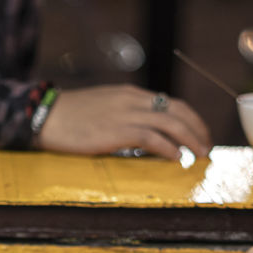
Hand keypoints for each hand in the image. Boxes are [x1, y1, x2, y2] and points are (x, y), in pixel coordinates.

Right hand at [35, 85, 211, 159]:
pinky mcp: (116, 131)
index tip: (199, 135)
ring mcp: (125, 114)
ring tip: (199, 155)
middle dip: (198, 129)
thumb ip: (125, 116)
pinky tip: (176, 158)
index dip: (191, 119)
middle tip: (206, 147)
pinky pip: (151, 137)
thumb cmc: (70, 117)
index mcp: (130, 94)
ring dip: (190, 139)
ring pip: (170, 122)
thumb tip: (146, 134)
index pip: (171, 102)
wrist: (45, 115)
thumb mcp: (104, 107)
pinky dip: (168, 148)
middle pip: (178, 110)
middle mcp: (132, 100)